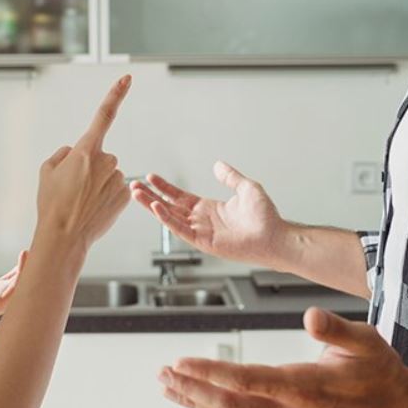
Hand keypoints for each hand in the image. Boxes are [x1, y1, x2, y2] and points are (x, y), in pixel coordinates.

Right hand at [36, 75, 132, 245]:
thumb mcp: (46, 170)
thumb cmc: (52, 203)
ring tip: (81, 202)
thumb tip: (74, 153)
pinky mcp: (125, 195)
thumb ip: (63, 154)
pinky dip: (105, 197)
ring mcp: (118, 179)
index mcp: (86, 150)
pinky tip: (93, 209)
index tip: (127, 78)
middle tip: (72, 188)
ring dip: (96, 184)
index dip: (116, 94)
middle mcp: (106, 161)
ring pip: (107, 175)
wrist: (64, 236)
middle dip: (89, 167)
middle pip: (99, 156)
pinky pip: (115, 189)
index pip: (104, 115)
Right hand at [130, 161, 287, 266]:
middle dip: (151, 197)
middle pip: (169, 206)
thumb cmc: (265, 216)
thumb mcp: (246, 188)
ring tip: (137, 194)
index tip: (150, 178)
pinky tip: (157, 208)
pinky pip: (181, 229)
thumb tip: (218, 164)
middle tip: (134, 186)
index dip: (164, 187)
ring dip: (152, 206)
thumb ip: (230, 177)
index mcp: (208, 208)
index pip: (179, 196)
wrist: (274, 236)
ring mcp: (201, 231)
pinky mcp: (204, 242)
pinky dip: (168, 219)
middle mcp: (202, 220)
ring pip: (170, 217)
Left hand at [158, 307, 407, 407]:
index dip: (211, 373)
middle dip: (192, 390)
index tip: (181, 362)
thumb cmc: (381, 372)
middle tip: (162, 374)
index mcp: (306, 388)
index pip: (247, 381)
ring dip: (198, 401)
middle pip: (230, 405)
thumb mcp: (365, 342)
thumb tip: (310, 316)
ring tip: (169, 386)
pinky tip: (200, 400)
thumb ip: (335, 330)